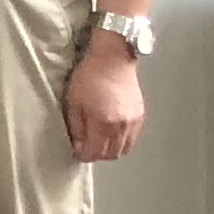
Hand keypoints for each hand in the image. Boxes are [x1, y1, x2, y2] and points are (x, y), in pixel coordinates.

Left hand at [64, 38, 145, 164]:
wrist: (113, 58)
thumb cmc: (89, 76)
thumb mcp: (73, 101)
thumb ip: (76, 127)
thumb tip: (78, 145)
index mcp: (104, 123)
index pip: (95, 153)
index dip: (83, 154)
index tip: (76, 150)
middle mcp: (122, 126)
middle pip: (111, 155)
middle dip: (96, 155)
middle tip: (86, 147)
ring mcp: (134, 122)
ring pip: (124, 149)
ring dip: (110, 150)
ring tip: (98, 141)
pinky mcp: (140, 116)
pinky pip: (132, 139)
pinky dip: (121, 142)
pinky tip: (111, 133)